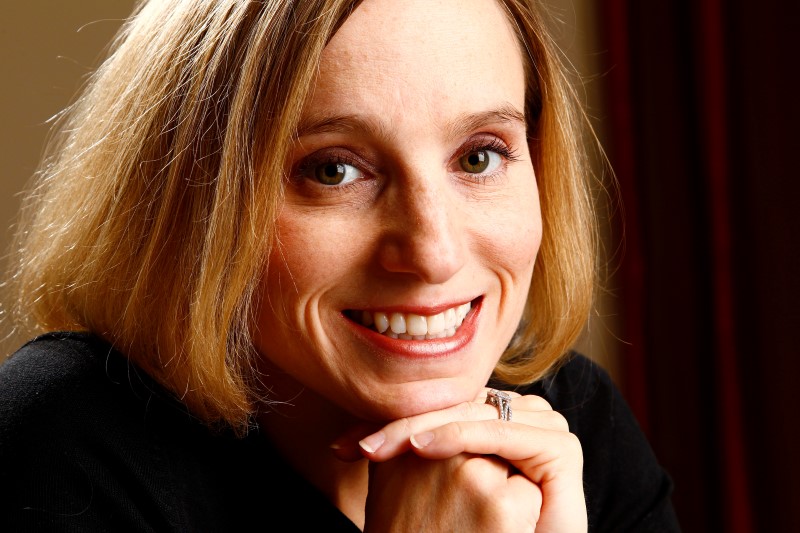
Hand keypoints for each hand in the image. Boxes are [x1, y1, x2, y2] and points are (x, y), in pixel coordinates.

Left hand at [334, 390, 586, 531]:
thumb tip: (353, 440)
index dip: (394, 426)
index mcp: (494, 420)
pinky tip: (422, 449)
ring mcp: (543, 429)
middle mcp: (521, 417)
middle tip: (357, 447)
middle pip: (454, 409)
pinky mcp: (560, 448)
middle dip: (400, 429)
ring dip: (423, 429)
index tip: (344, 446)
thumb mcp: (434, 491)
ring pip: (473, 416)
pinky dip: (460, 436)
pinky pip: (499, 433)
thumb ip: (415, 454)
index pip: (441, 410)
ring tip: (379, 449)